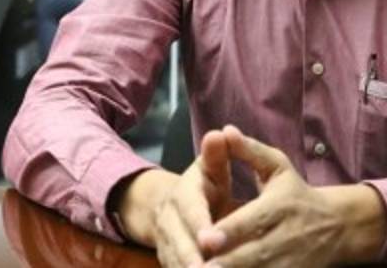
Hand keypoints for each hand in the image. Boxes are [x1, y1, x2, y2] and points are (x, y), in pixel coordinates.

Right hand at [119, 130, 240, 267]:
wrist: (172, 208)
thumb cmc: (204, 186)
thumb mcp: (210, 167)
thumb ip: (217, 155)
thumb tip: (220, 132)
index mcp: (183, 195)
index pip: (189, 210)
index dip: (199, 225)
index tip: (211, 240)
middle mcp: (169, 221)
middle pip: (179, 242)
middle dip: (192, 258)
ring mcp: (166, 244)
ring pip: (175, 262)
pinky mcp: (169, 262)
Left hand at [199, 126, 386, 267]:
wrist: (337, 226)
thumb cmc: (296, 193)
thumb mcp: (278, 166)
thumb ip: (250, 151)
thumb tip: (225, 130)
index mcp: (282, 205)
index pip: (253, 220)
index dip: (230, 231)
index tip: (204, 238)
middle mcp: (288, 235)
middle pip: (255, 253)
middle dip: (227, 262)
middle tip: (198, 266)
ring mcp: (292, 261)